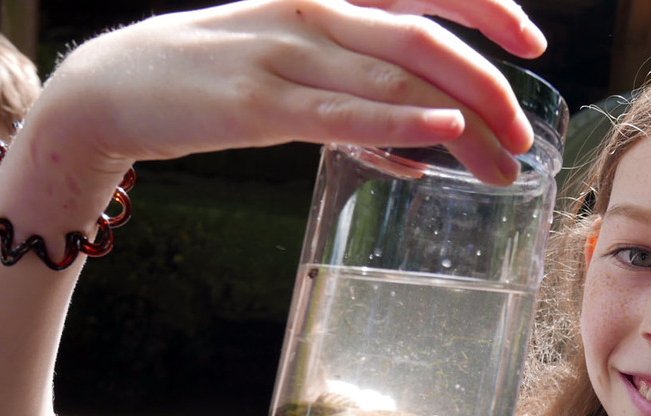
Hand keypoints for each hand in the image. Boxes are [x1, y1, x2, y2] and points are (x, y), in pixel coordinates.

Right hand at [27, 0, 547, 184]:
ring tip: (502, 164)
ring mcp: (285, 54)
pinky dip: (398, 123)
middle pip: (424, 42)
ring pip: (395, 83)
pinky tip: (442, 134)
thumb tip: (428, 150)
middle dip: (488, 88)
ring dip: (462, 127)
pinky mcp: (257, 103)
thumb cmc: (219, 75)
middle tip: (523, 137)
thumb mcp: (299, 68)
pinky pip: (340, 114)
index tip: (533, 42)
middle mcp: (315, 14)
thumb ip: (364, 99)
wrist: (116, 84)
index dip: (485, 7)